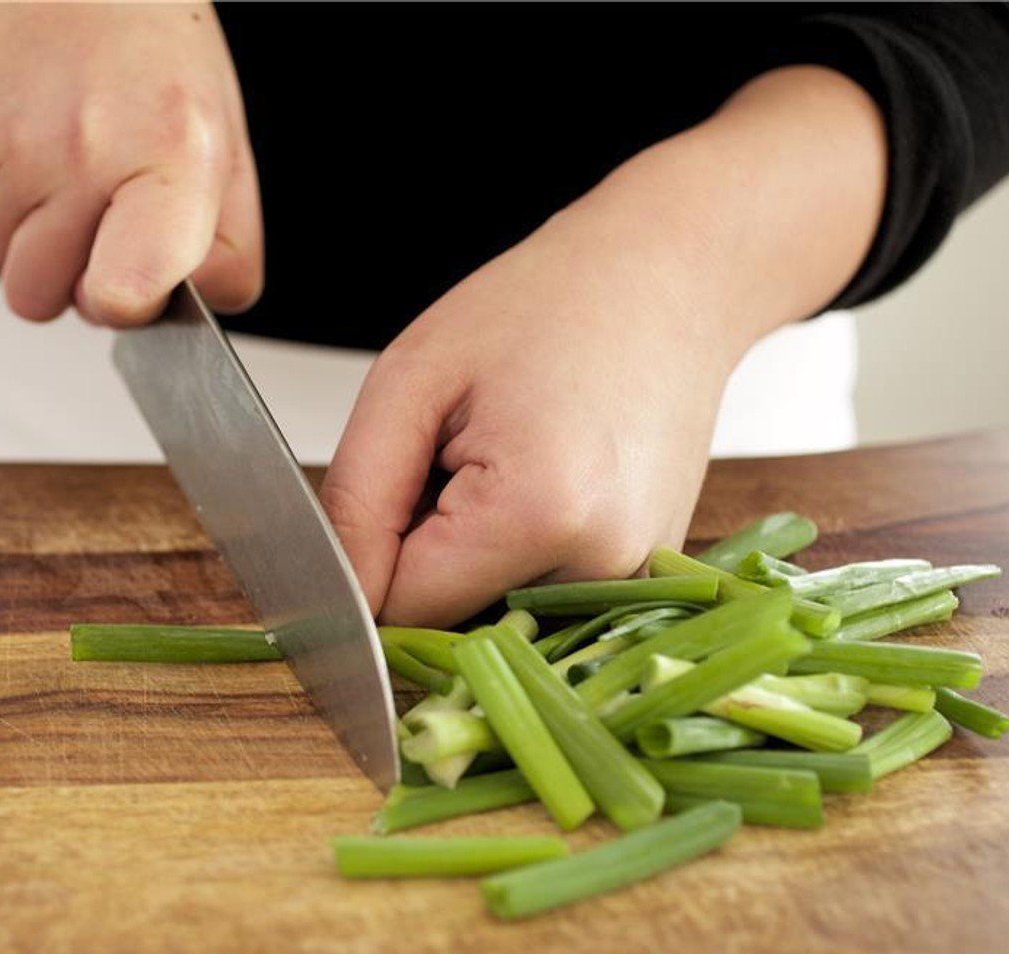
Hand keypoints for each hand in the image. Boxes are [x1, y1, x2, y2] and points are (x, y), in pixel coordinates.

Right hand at [0, 2, 261, 324]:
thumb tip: (187, 309)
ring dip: (25, 227)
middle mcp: (78, 149)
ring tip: (62, 159)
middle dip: (61, 275)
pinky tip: (26, 124)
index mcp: (166, 160)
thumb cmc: (155, 58)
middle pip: (35, 296)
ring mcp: (0, 133)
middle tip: (95, 212)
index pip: (123, 291)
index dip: (119, 306)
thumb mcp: (224, 153)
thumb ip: (224, 251)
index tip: (126, 289)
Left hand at [320, 205, 735, 627]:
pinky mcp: (643, 581)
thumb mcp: (409, 382)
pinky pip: (536, 599)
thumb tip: (342, 604)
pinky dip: (514, 556)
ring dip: (470, 556)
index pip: (400, 609)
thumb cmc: (546, 306)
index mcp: (540, 516)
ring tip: (508, 461)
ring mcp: (634, 582)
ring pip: (489, 612)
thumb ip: (356, 504)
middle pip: (448, 619)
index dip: (372, 555)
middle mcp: (601, 568)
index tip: (400, 480)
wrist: (666, 280)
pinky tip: (541, 485)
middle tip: (461, 455)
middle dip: (424, 554)